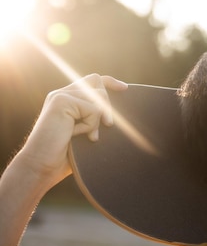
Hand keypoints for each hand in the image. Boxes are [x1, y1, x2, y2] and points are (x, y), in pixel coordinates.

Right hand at [17, 74, 126, 188]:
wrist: (42, 165)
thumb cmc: (64, 156)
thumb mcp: (85, 133)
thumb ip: (95, 118)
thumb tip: (115, 112)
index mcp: (66, 99)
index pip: (92, 80)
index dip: (109, 82)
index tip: (124, 88)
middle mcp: (62, 93)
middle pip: (98, 83)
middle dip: (107, 105)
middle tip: (107, 125)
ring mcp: (60, 96)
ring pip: (98, 97)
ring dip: (97, 120)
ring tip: (88, 135)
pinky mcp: (61, 101)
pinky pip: (93, 109)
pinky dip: (91, 125)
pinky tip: (77, 135)